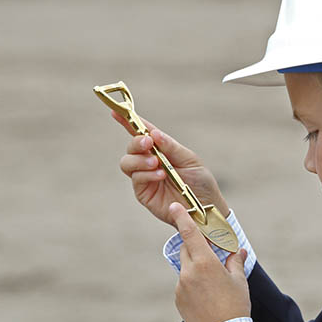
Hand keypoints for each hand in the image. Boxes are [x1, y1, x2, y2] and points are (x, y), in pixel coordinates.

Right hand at [114, 112, 229, 227]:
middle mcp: (150, 161)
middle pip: (131, 147)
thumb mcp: (190, 160)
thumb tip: (154, 133)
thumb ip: (171, 147)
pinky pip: (136, 179)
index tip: (116, 113)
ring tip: (157, 163)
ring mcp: (144, 177)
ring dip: (140, 159)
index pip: (142, 133)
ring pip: (127, 162)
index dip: (128, 122)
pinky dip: (146, 174)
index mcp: (162, 149)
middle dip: (137, 142)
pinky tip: (160, 175)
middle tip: (148, 143)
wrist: (205, 207)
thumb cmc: (200, 182)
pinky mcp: (143, 192)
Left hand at [168, 202, 249, 321]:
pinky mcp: (178, 299)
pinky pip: (184, 283)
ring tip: (215, 284)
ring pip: (186, 267)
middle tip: (212, 253)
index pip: (190, 234)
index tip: (175, 206)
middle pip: (187, 249)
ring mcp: (181, 286)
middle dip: (196, 247)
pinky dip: (193, 283)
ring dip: (196, 267)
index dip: (182, 217)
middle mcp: (188, 272)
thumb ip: (235, 262)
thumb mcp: (239, 282)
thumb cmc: (235, 307)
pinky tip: (208, 296)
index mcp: (205, 263)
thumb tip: (237, 251)